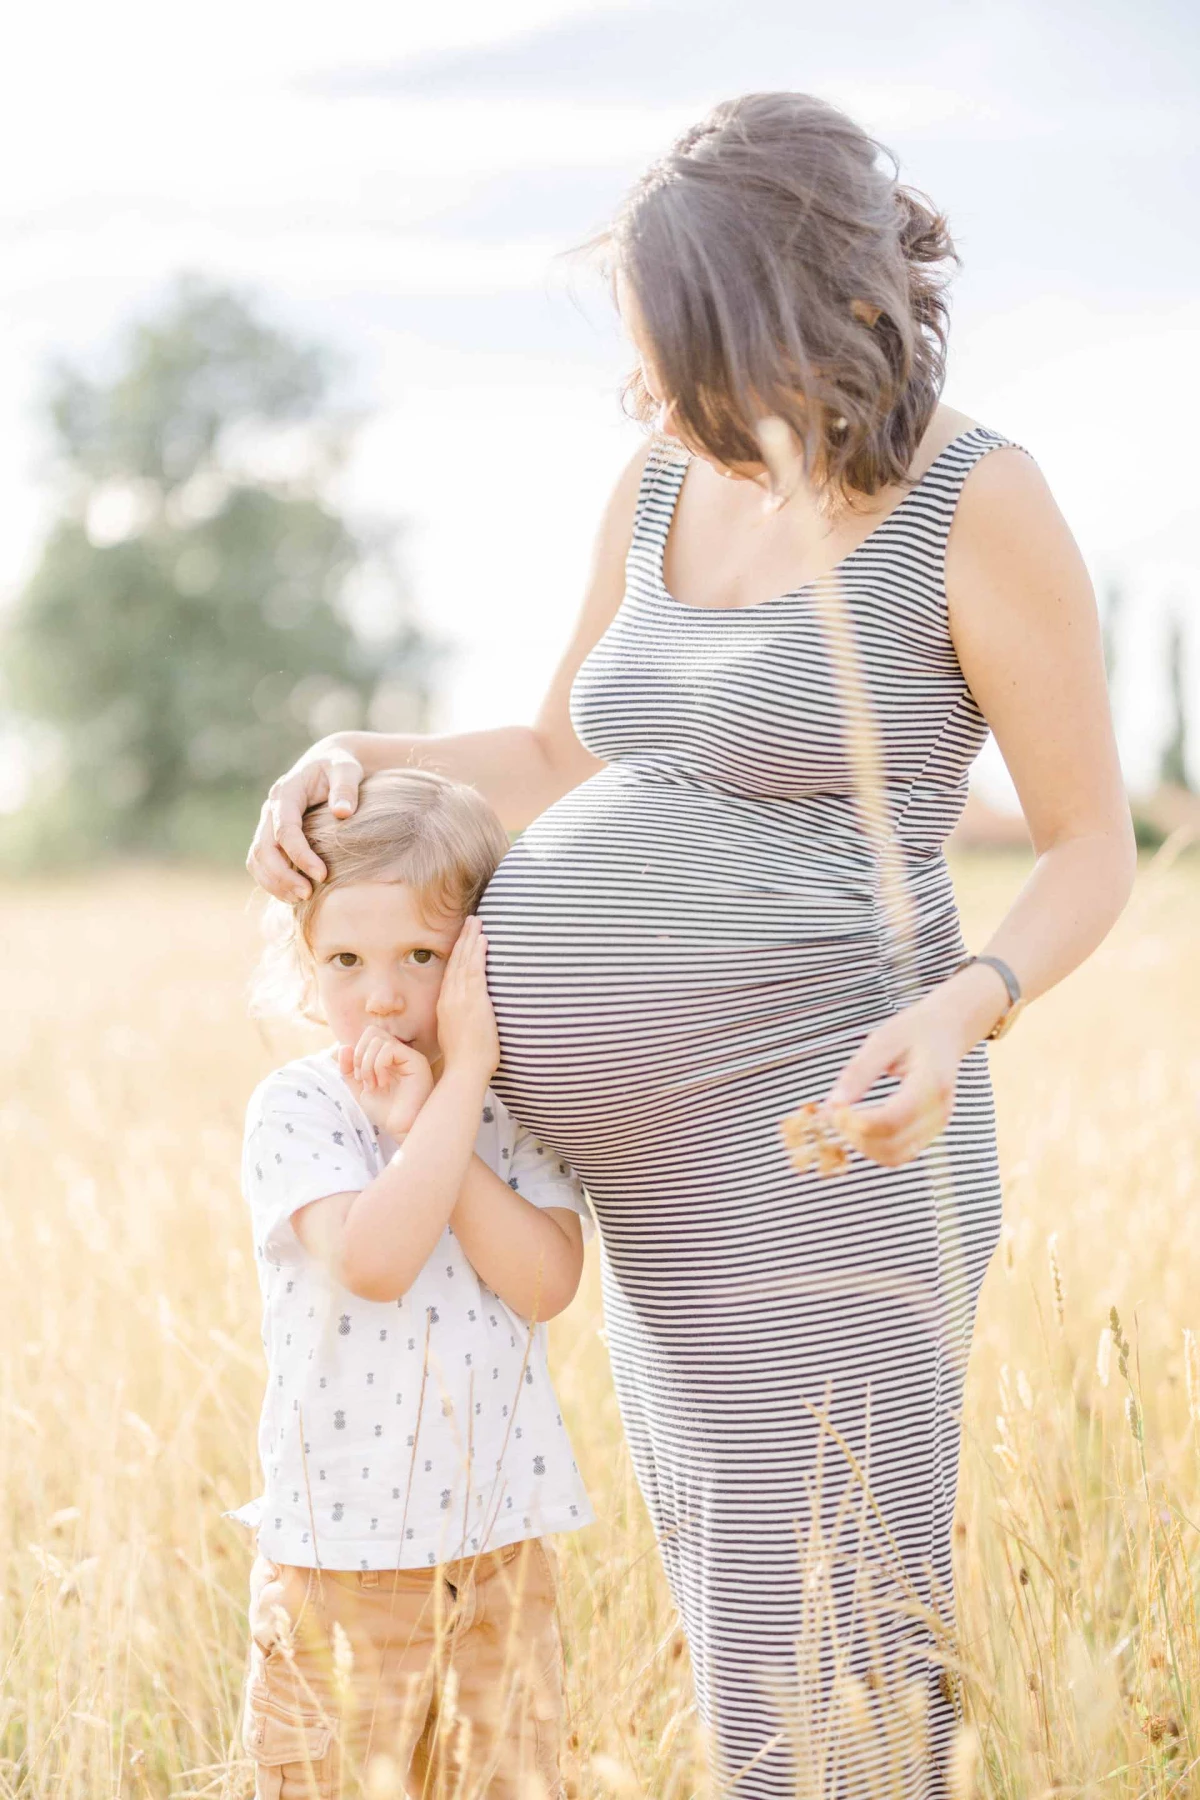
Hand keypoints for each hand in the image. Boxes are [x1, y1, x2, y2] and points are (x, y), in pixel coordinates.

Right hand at [246, 737, 364, 900]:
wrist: (327, 766)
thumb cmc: (339, 768)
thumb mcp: (346, 770)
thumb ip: (346, 787)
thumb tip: (343, 812)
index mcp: (286, 792)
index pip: (285, 829)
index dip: (300, 855)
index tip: (322, 875)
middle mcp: (270, 809)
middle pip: (263, 848)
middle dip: (282, 875)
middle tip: (307, 895)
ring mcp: (267, 823)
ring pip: (257, 859)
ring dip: (274, 883)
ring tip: (301, 899)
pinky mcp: (270, 836)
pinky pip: (261, 863)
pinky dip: (272, 881)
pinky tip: (294, 894)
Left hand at [338, 1027, 434, 1139]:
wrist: (401, 1129)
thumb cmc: (386, 1112)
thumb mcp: (360, 1089)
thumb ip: (349, 1069)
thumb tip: (343, 1046)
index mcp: (389, 1056)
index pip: (368, 1035)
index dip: (356, 1053)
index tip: (358, 1078)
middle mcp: (401, 1052)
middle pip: (372, 1032)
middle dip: (360, 1056)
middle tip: (365, 1080)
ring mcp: (410, 1055)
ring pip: (378, 1040)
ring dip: (368, 1065)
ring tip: (375, 1085)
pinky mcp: (416, 1061)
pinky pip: (389, 1049)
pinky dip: (378, 1066)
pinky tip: (384, 1083)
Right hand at [435, 916, 500, 1081]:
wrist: (464, 1071)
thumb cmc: (465, 1059)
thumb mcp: (456, 1034)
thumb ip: (460, 1019)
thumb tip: (467, 1015)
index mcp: (445, 1005)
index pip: (451, 972)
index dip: (457, 952)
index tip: (463, 937)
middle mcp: (450, 998)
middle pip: (456, 961)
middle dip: (463, 939)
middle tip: (471, 919)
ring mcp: (461, 998)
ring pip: (465, 962)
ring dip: (471, 940)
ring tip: (477, 922)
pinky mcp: (473, 1002)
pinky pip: (475, 971)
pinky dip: (478, 953)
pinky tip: (482, 939)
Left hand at [819, 990, 971, 1168]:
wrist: (948, 1031)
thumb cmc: (914, 1031)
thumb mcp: (882, 1040)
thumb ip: (858, 1073)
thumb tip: (832, 1106)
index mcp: (931, 1083)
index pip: (891, 1120)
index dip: (856, 1122)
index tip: (833, 1108)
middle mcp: (939, 1110)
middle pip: (891, 1144)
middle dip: (855, 1135)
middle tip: (834, 1112)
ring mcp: (937, 1125)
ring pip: (894, 1156)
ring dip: (863, 1145)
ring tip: (846, 1118)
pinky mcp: (931, 1132)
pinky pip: (900, 1153)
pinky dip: (874, 1147)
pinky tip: (860, 1124)